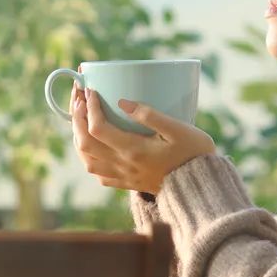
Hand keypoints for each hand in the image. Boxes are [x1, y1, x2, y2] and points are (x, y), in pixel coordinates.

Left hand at [71, 81, 214, 195]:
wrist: (200, 186)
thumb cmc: (194, 154)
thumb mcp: (178, 129)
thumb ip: (150, 115)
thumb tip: (122, 101)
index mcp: (134, 150)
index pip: (97, 128)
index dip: (89, 107)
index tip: (92, 90)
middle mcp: (123, 165)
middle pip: (85, 143)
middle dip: (76, 118)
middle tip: (79, 98)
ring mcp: (123, 176)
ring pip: (87, 160)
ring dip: (78, 138)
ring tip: (81, 119)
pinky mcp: (128, 183)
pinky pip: (98, 173)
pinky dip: (89, 157)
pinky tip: (95, 145)